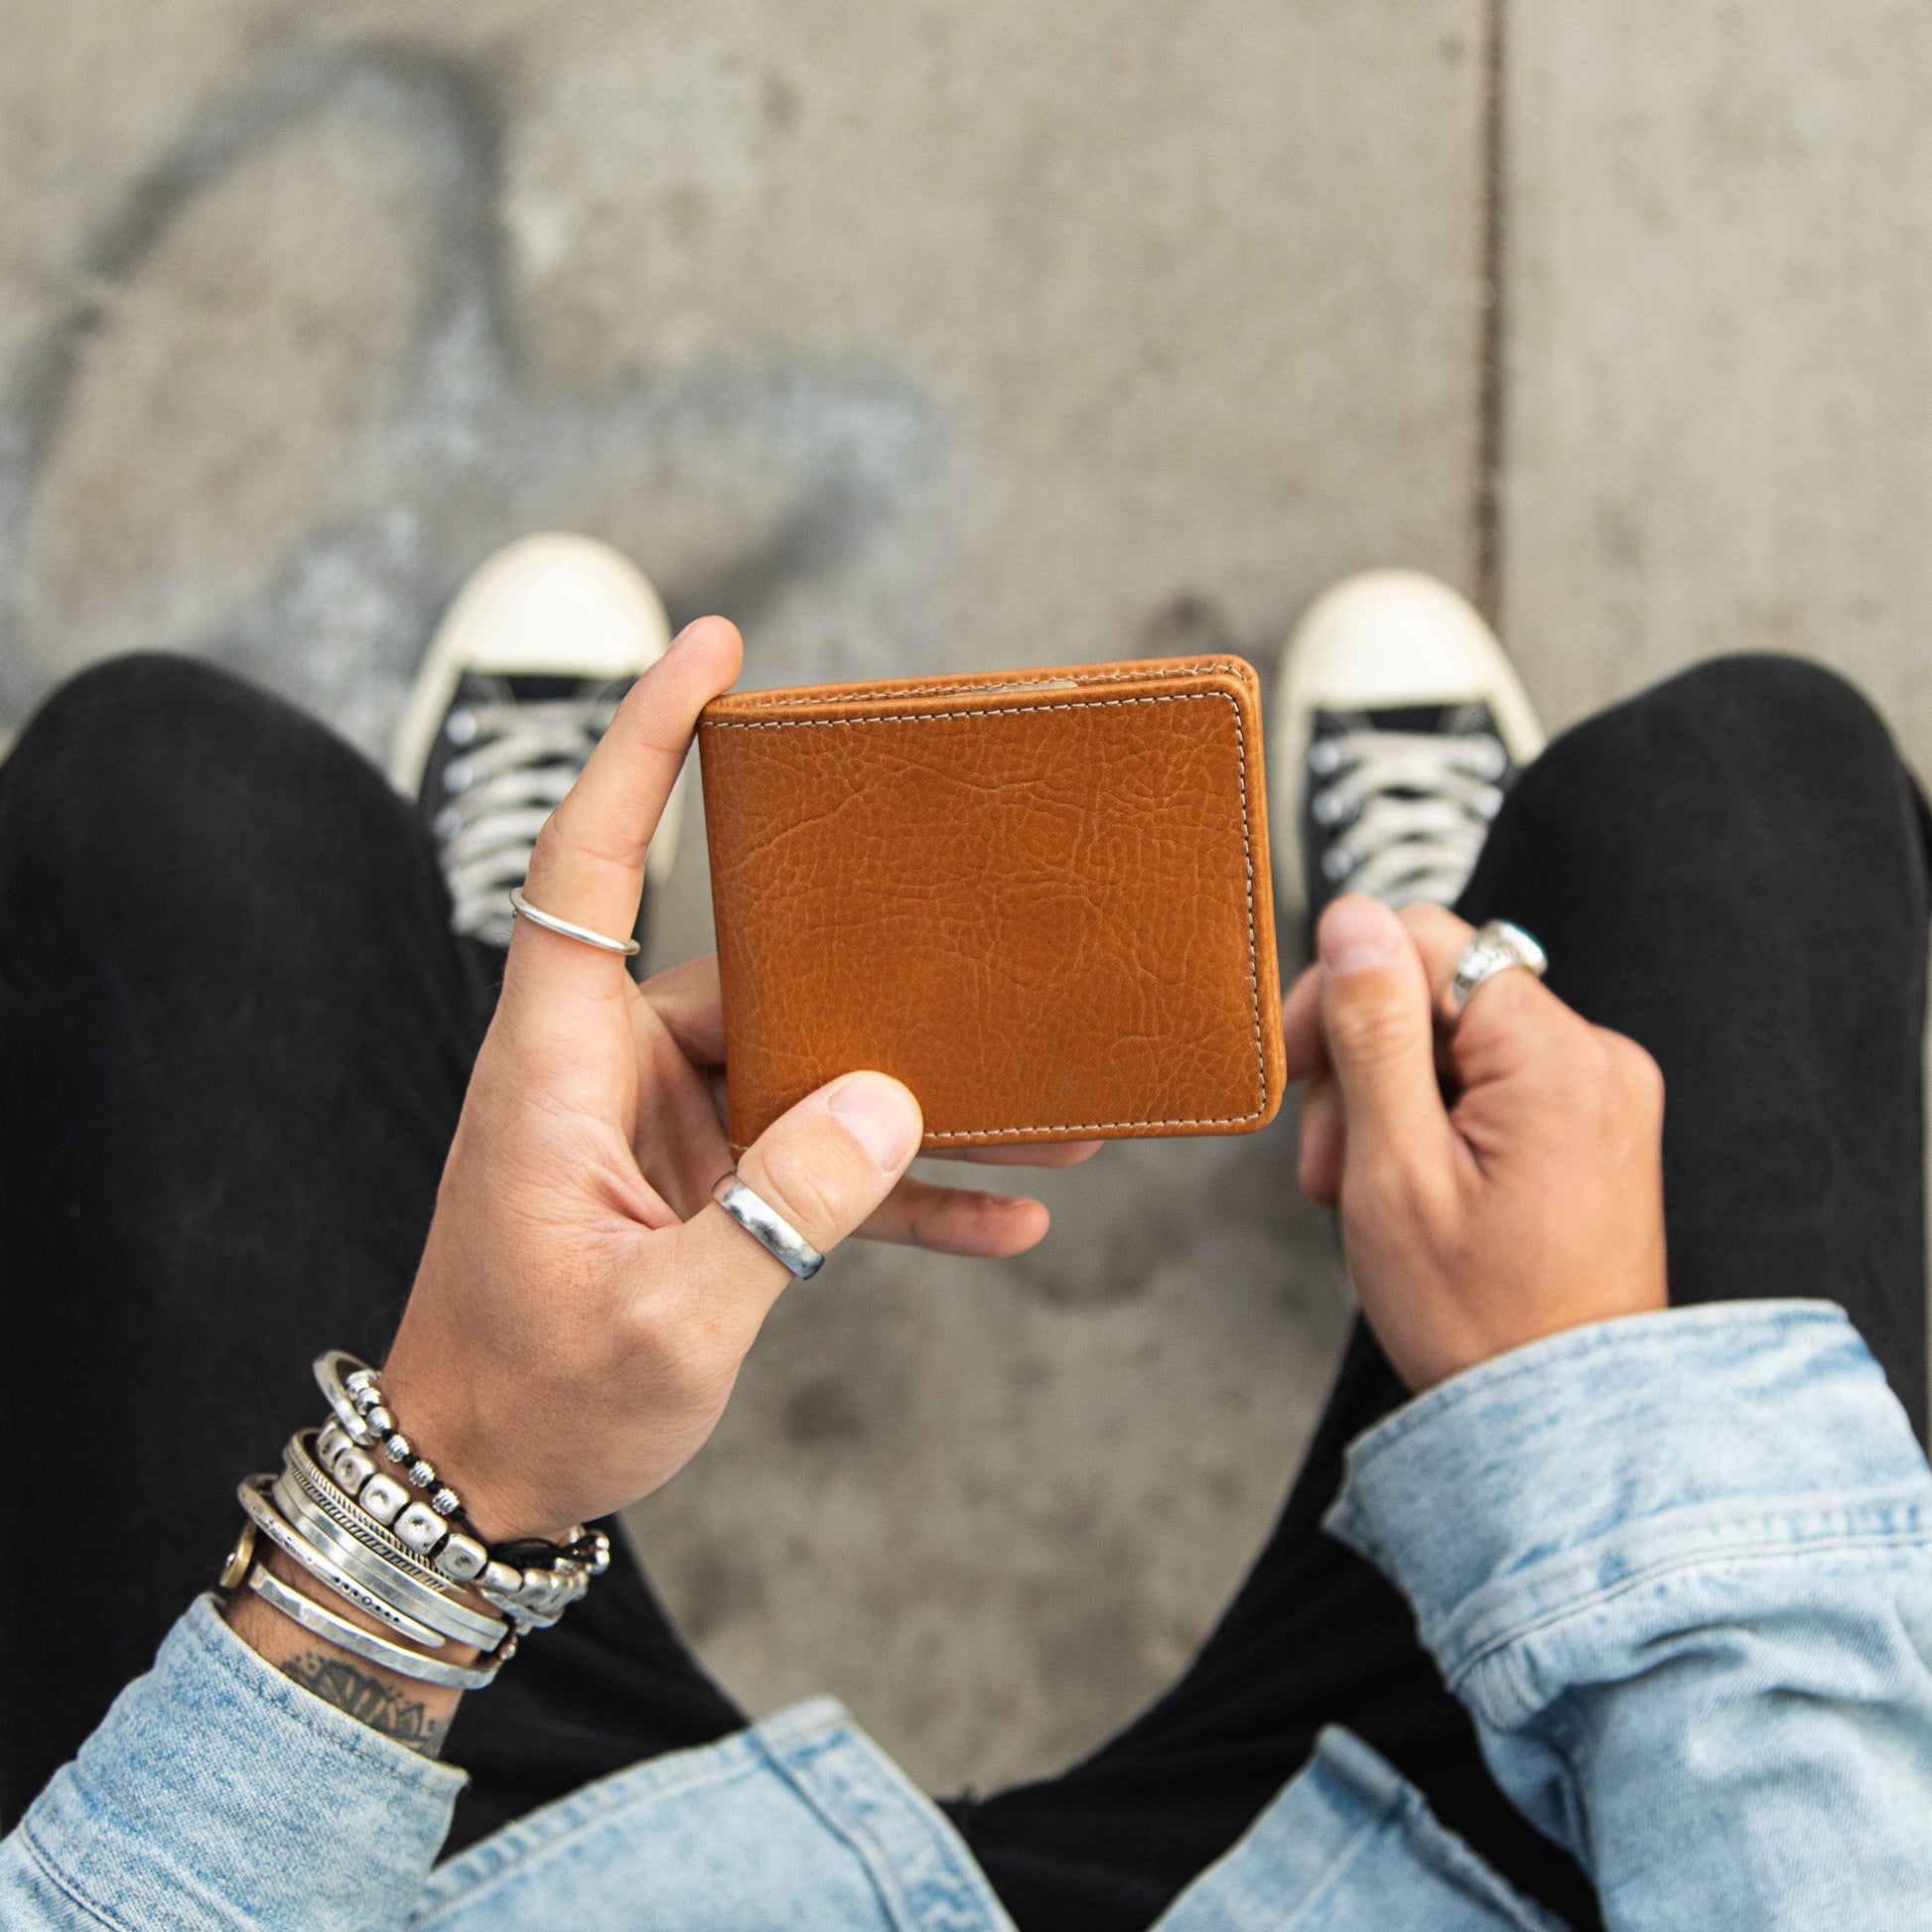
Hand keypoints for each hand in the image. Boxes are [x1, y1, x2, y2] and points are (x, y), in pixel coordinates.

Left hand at [380, 617, 1094, 1540]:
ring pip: (814, 1070)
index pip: (593, 861)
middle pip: (761, 969)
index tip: (710, 650)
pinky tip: (1009, 1220)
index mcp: (562, 1062)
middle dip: (888, 974)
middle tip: (1007, 935)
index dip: (644, 745)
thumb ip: (780, 1212)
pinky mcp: (704, 1185)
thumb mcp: (666, 1320)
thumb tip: (888, 1106)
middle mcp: (615, 1067)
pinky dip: (901, 1191)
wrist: (482, 1488)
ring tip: (1060, 1117)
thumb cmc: (535, 1400)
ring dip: (926, 1103)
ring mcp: (666, 1126)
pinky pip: (817, 1166)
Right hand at [1283, 895, 1666, 1390]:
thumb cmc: (1479, 1318)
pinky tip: (1408, 1186)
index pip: (1427, 939)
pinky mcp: (1594, 1124)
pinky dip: (1433, 1121)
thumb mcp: (1393, 1167)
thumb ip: (1372, 1031)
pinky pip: (1491, 1081)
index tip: (1302, 1068)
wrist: (1560, 1422)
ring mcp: (1603, 1092)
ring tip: (1362, 1190)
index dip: (1343, 990)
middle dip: (1362, 1062)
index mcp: (1557, 1057)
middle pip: (1438, 990)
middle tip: (1331, 1160)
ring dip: (1388, 1099)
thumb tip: (1355, 918)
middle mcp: (1598, 1058)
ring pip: (1455, 1038)